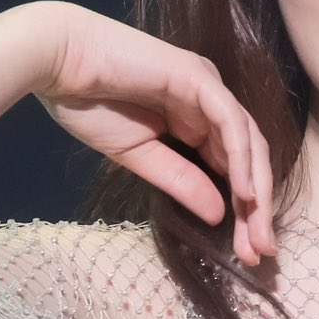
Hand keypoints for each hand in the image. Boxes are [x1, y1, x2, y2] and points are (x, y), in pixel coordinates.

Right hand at [32, 4, 274, 266]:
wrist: (57, 62)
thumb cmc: (89, 103)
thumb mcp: (140, 156)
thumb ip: (181, 181)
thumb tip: (219, 214)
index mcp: (194, 121)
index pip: (232, 169)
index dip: (244, 212)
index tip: (248, 255)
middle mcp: (208, 103)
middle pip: (249, 160)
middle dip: (257, 209)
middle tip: (261, 253)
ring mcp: (206, 86)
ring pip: (248, 142)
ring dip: (256, 191)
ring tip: (257, 233)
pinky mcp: (197, 76)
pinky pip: (229, 122)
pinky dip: (241, 158)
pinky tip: (245, 194)